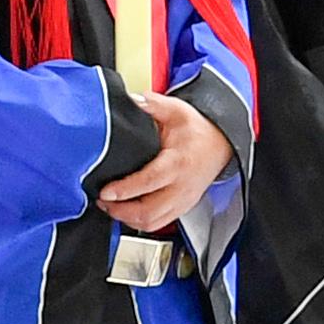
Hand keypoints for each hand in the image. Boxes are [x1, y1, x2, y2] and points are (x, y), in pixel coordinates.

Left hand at [100, 93, 229, 230]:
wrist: (221, 144)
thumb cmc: (198, 130)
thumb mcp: (176, 110)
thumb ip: (152, 104)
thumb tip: (132, 100)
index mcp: (178, 163)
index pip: (150, 181)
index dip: (125, 190)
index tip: (106, 191)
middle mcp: (181, 186)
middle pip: (149, 212)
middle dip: (120, 211)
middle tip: (102, 201)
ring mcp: (183, 200)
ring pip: (153, 223)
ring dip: (128, 219)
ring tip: (111, 207)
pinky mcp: (183, 207)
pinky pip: (159, 223)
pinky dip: (140, 222)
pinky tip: (127, 213)